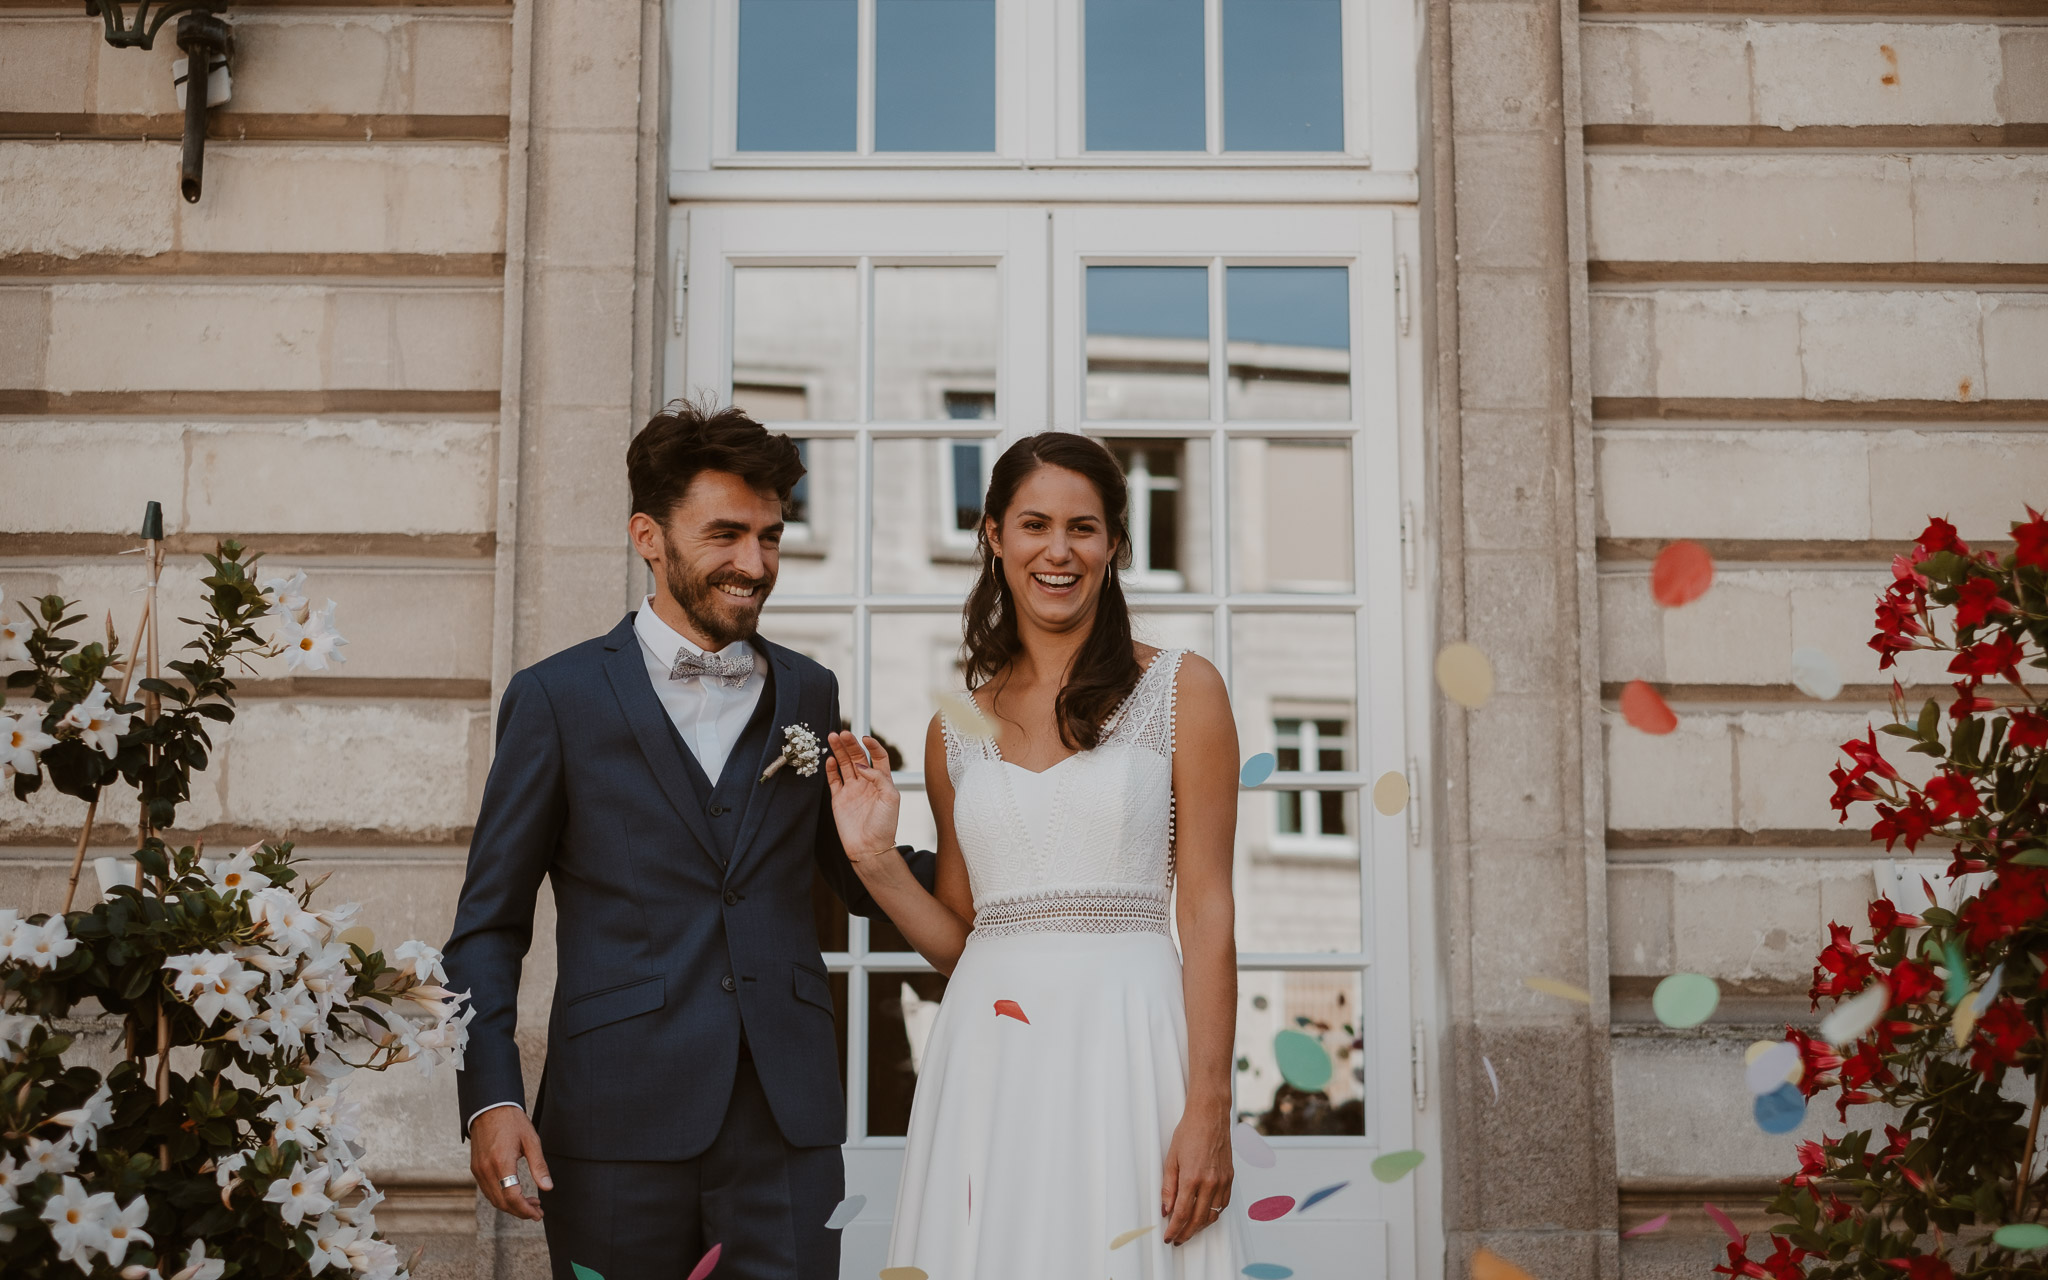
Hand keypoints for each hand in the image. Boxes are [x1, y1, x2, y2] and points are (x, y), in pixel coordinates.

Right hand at [470, 1106, 550, 1220]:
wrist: (490, 1107)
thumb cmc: (512, 1121)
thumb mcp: (531, 1141)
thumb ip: (539, 1166)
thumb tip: (548, 1188)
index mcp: (501, 1162)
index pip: (512, 1197)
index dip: (525, 1209)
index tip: (538, 1214)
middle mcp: (486, 1169)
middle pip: (502, 1202)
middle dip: (520, 1211)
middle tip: (537, 1212)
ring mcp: (478, 1170)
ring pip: (493, 1199)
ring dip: (511, 1206)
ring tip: (529, 1203)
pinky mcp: (476, 1168)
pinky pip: (488, 1190)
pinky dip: (501, 1197)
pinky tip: (515, 1194)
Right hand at [823, 731, 900, 866]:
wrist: (869, 848)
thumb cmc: (885, 825)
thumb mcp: (891, 798)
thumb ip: (878, 777)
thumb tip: (861, 765)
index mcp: (882, 781)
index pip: (878, 757)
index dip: (873, 746)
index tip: (865, 738)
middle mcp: (867, 783)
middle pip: (858, 757)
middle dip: (850, 744)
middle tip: (842, 733)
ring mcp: (852, 790)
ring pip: (844, 765)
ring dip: (839, 751)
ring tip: (832, 737)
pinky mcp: (839, 799)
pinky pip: (834, 779)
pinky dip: (831, 769)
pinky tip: (830, 758)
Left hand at [1160, 1108, 1232, 1244]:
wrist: (1210, 1116)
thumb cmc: (1189, 1133)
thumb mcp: (1171, 1159)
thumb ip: (1168, 1187)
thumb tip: (1165, 1210)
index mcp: (1192, 1178)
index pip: (1182, 1214)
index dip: (1174, 1229)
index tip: (1168, 1237)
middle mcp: (1210, 1182)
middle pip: (1198, 1220)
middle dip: (1186, 1233)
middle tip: (1177, 1239)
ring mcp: (1222, 1181)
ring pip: (1213, 1215)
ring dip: (1200, 1226)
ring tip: (1188, 1230)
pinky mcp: (1230, 1178)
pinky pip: (1223, 1204)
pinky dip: (1213, 1214)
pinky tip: (1204, 1215)